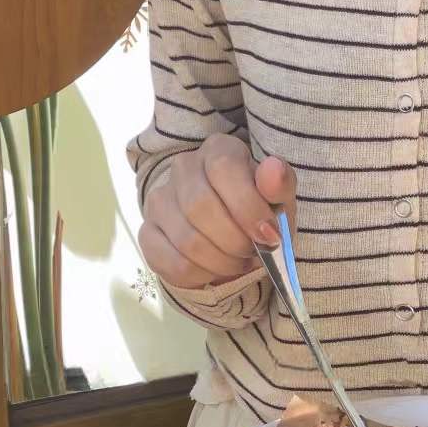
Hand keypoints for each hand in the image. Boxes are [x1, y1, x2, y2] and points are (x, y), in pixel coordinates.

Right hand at [140, 135, 295, 289]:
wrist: (232, 234)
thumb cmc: (258, 212)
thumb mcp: (278, 199)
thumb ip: (279, 185)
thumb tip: (273, 170)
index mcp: (218, 150)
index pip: (224, 169)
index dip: (249, 208)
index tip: (270, 236)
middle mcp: (182, 168)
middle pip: (201, 208)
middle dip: (236, 241)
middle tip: (253, 253)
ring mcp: (159, 201)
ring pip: (188, 241)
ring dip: (223, 262)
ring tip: (239, 262)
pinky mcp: (148, 234)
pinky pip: (174, 264)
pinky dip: (203, 276)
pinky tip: (216, 269)